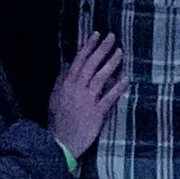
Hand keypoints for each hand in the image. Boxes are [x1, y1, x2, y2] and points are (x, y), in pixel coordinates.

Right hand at [49, 31, 124, 156]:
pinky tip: (125, 78)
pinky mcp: (96, 114)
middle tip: (112, 37)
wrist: (59, 143)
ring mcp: (86, 101)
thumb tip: (66, 68)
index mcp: (65, 85)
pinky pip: (108, 98)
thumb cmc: (57, 122)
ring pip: (100, 77)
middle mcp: (76, 90)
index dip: (88, 47)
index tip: (96, 35)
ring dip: (111, 64)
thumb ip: (60, 82)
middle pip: (91, 65)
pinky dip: (117, 88)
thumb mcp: (54, 99)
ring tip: (120, 52)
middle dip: (102, 49)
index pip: (78, 61)